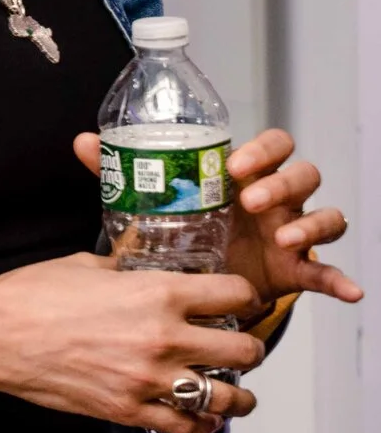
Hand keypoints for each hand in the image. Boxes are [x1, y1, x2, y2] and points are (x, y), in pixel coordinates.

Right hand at [0, 253, 264, 432]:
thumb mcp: (87, 265)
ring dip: (239, 394)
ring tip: (236, 392)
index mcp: (157, 293)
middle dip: (249, 347)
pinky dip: (203, 423)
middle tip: (240, 346)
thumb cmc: (32, 295)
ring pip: (229, 396)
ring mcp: (149, 379)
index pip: (236, 294)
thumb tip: (141, 265)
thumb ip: (127, 269)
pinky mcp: (129, 410)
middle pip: (246, 349)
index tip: (240, 300)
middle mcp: (164, 338)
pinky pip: (187, 425)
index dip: (244, 296)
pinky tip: (204, 416)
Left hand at [74, 128, 361, 310]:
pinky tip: (348, 290)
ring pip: (324, 215)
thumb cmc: (186, 224)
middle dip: (282, 183)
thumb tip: (84, 141)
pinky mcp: (296, 269)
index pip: (272, 146)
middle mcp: (275, 199)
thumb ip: (124, 170)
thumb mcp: (159, 198)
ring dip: (311, 223)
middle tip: (251, 199)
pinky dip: (340, 279)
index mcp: (244, 176)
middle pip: (302, 175)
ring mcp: (290, 232)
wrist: (196, 273)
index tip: (236, 164)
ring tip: (287, 237)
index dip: (263, 150)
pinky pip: (327, 271)